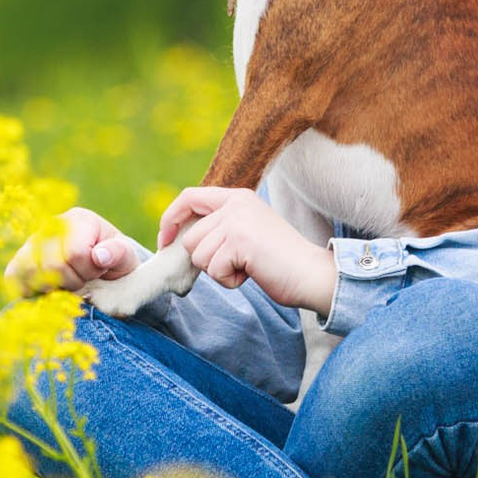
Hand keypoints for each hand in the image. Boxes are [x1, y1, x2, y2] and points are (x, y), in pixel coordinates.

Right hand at [5, 206, 144, 296]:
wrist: (101, 265)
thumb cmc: (114, 260)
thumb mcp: (126, 257)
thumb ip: (118, 254)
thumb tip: (100, 255)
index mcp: (80, 220)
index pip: (74, 253)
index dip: (88, 271)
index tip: (98, 272)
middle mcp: (51, 225)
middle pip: (50, 265)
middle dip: (72, 281)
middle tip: (84, 280)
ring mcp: (33, 241)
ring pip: (30, 272)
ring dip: (53, 287)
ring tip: (68, 283)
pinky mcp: (20, 258)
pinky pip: (13, 276)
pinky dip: (29, 289)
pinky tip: (48, 290)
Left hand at [156, 186, 336, 316]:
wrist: (312, 274)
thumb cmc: (279, 261)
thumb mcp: (247, 231)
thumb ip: (221, 227)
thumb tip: (181, 239)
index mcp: (238, 197)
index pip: (189, 197)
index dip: (171, 220)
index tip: (165, 241)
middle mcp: (236, 203)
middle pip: (191, 238)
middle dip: (207, 260)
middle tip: (237, 263)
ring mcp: (237, 220)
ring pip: (199, 256)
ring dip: (220, 271)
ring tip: (248, 267)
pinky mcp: (240, 241)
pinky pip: (214, 270)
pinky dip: (230, 280)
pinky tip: (252, 273)